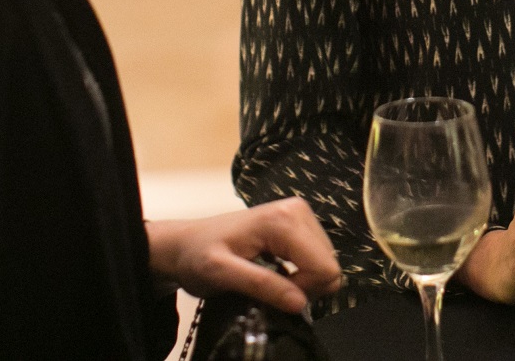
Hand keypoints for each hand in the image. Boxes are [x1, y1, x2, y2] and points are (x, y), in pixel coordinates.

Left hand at [145, 198, 341, 315]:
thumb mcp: (221, 274)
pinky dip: (300, 272)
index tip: (274, 294)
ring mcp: (300, 215)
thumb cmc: (197, 256)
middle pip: (329, 265)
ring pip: (325, 262)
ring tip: (270, 279)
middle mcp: (298, 210)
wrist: (185, 243)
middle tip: (270, 287)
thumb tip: (300, 303)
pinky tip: (276, 270)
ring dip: (301, 280)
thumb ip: (261, 285)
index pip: (324, 267)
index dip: (303, 290)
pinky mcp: (298, 223)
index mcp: (285, 219)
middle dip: (304, 286)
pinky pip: (316, 257)